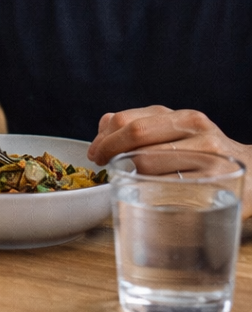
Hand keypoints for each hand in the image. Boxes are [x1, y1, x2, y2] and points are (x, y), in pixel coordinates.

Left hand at [88, 106, 251, 217]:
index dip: (104, 138)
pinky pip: (169, 187)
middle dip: (109, 152)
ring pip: (148, 163)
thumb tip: (103, 127)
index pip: (129, 121)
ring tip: (127, 180)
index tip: (95, 152)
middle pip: (136, 137)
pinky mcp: (217, 182)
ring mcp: (208, 154)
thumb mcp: (179, 133)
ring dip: (129, 174)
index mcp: (182, 116)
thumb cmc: (207, 155)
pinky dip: (152, 192)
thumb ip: (144, 126)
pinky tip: (149, 194)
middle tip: (101, 165)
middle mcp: (197, 129)